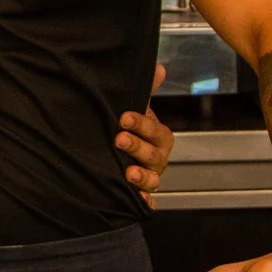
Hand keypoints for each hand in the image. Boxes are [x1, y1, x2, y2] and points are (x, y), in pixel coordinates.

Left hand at [117, 65, 172, 202]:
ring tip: (128, 173)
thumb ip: (146, 89)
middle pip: (155, 156)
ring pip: (152, 179)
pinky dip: (144, 203)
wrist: (112, 147)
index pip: (156, 131)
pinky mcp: (139, 193)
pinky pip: (147, 202)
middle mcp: (157, 159)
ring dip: (142, 177)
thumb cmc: (126, 126)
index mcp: (158, 137)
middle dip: (138, 147)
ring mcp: (149, 177)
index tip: (124, 117)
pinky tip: (138, 202)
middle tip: (119, 139)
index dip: (142, 124)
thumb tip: (159, 68)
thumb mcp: (134, 106)